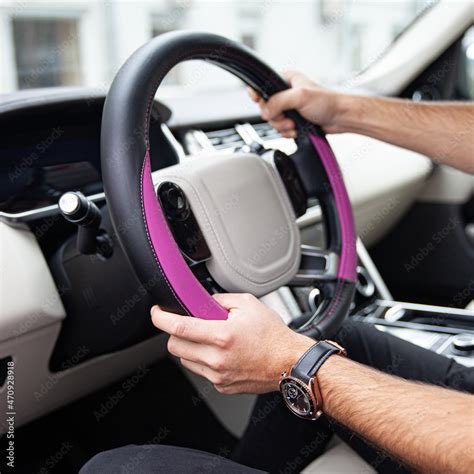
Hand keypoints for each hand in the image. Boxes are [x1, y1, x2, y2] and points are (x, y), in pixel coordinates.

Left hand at [151, 293, 313, 393]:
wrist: (289, 362)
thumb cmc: (273, 335)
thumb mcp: (247, 304)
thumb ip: (219, 300)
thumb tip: (201, 302)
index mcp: (222, 336)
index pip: (179, 328)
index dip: (161, 319)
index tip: (157, 313)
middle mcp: (217, 359)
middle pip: (175, 347)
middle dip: (175, 334)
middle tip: (186, 325)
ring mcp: (218, 375)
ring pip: (185, 360)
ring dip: (189, 347)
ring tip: (209, 339)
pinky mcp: (222, 385)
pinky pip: (200, 371)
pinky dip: (203, 360)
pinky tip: (220, 352)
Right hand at [249, 71, 343, 136]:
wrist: (340, 118)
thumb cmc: (327, 102)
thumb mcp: (300, 97)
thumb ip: (279, 101)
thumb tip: (265, 111)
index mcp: (286, 80)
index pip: (263, 84)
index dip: (258, 94)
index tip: (257, 100)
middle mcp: (286, 93)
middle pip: (266, 107)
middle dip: (276, 116)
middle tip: (287, 117)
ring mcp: (289, 108)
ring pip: (273, 120)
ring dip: (283, 126)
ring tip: (295, 124)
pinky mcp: (293, 120)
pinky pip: (281, 129)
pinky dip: (287, 132)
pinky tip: (297, 130)